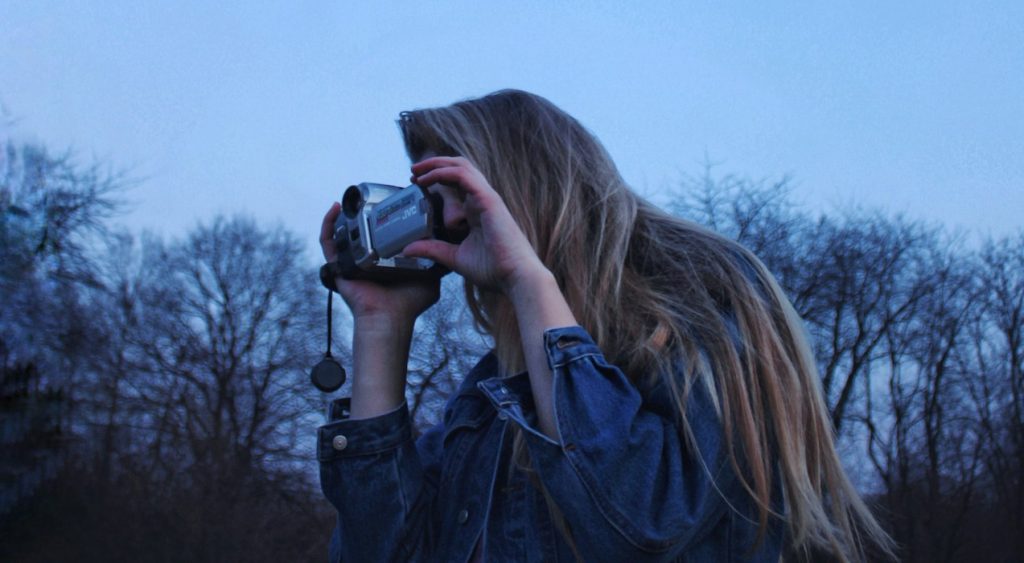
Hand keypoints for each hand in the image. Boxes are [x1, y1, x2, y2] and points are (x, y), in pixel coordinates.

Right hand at [319, 202, 438, 322]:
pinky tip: (335, 207)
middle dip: (362, 212)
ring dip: (343, 214)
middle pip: (360, 230)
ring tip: (351, 199)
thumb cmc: (408, 304)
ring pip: (342, 232)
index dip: (382, 217)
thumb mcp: (429, 278)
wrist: (390, 318)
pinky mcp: (338, 265)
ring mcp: (350, 261)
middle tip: (370, 196)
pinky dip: (328, 224)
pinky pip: (328, 242)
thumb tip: (447, 247)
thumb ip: (437, 263)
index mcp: (383, 260)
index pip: (379, 234)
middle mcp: (365, 259)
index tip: (390, 201)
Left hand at [402, 156, 548, 292]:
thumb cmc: (493, 270)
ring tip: (416, 170)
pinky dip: (443, 172)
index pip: (457, 183)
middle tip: (413, 172)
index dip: (436, 177)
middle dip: (434, 165)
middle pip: (459, 168)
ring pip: (461, 166)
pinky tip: (427, 179)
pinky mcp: (488, 200)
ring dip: (436, 164)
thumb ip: (433, 250)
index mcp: (477, 211)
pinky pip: (463, 176)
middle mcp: (482, 200)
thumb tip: (407, 249)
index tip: (417, 184)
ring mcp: (486, 198)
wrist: (516, 278)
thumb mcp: (454, 257)